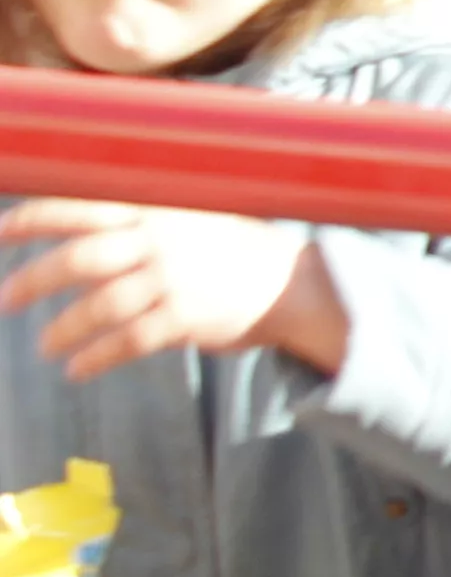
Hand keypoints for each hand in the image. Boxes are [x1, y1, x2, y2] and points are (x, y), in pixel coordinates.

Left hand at [0, 200, 348, 380]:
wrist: (295, 284)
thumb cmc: (234, 250)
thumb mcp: (190, 216)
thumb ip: (140, 216)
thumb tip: (78, 221)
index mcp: (155, 209)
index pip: (79, 208)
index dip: (32, 219)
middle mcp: (160, 240)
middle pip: (78, 258)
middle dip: (32, 281)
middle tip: (5, 300)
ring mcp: (173, 280)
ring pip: (99, 307)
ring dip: (62, 330)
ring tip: (46, 347)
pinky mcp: (185, 318)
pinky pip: (127, 342)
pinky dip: (95, 358)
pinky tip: (76, 369)